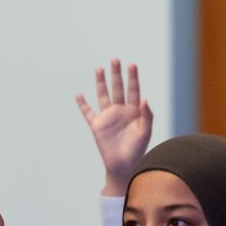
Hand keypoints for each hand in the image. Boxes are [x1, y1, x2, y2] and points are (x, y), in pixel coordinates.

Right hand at [76, 59, 152, 195]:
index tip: (132, 65)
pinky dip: (82, 104)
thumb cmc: (137, 150)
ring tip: (99, 69)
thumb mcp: (145, 132)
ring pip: (103, 95)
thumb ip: (146, 116)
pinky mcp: (97, 125)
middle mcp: (120, 111)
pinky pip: (88, 113)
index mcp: (133, 111)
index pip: (133, 90)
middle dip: (117, 74)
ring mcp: (108, 117)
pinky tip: (79, 95)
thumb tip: (144, 99)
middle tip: (115, 60)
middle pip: (118, 88)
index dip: (133, 78)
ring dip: (101, 82)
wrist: (124, 165)